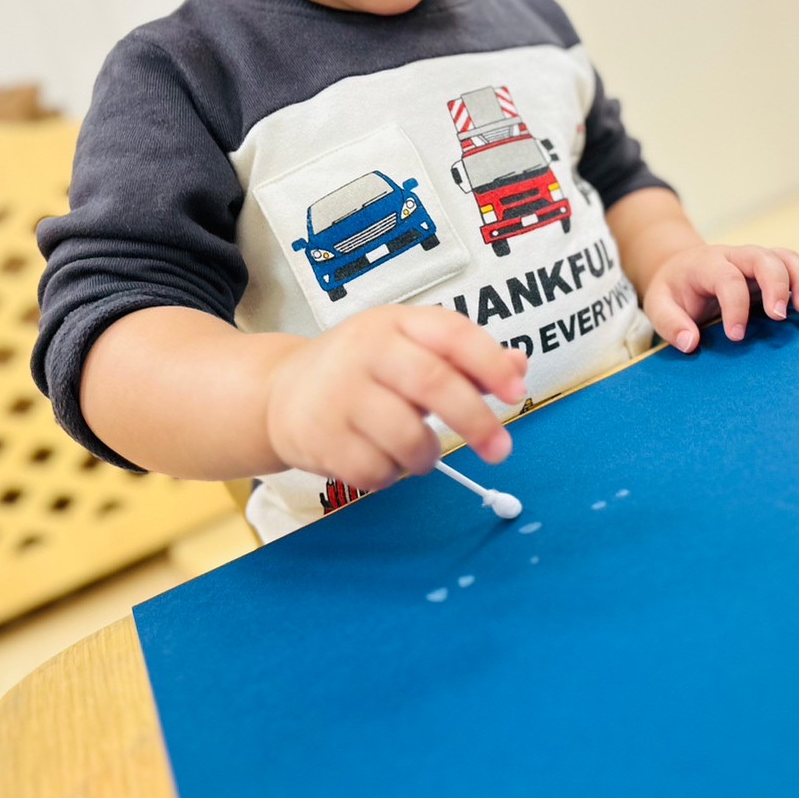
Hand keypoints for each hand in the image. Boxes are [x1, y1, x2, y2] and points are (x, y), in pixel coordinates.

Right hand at [264, 305, 526, 490]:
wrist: (280, 391)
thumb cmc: (362, 369)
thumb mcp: (409, 348)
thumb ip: (463, 358)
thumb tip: (518, 366)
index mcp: (395, 322)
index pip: (451, 332)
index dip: (489, 363)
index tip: (516, 395)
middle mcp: (365, 350)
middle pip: (433, 383)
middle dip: (476, 421)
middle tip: (500, 450)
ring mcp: (338, 394)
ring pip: (408, 437)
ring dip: (427, 456)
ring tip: (419, 451)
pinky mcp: (319, 437)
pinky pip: (376, 471)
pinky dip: (390, 475)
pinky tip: (380, 458)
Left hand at [644, 243, 798, 353]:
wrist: (681, 267)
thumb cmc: (674, 291)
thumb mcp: (659, 305)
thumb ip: (670, 324)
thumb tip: (691, 344)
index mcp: (707, 264)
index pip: (726, 278)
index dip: (734, 306)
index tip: (737, 336)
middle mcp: (736, 256)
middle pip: (763, 259)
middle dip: (776, 285)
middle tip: (782, 317)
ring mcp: (757, 261)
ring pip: (786, 258)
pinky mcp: (773, 270)